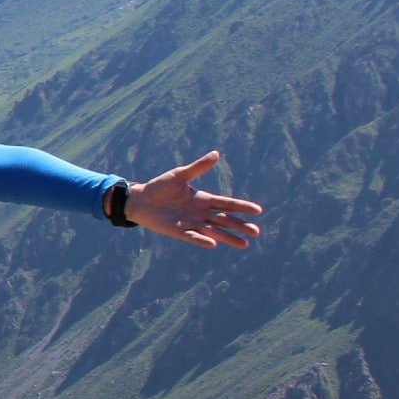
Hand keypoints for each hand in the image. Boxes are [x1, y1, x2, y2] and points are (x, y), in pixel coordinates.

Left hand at [127, 151, 263, 248]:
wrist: (140, 199)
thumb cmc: (160, 186)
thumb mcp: (180, 175)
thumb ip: (198, 167)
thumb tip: (216, 153)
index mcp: (203, 199)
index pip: (227, 204)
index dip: (242, 207)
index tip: (258, 211)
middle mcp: (200, 213)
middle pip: (224, 220)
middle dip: (240, 225)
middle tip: (256, 232)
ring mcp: (190, 223)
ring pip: (213, 231)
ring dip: (228, 237)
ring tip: (244, 244)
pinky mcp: (177, 231)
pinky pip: (192, 236)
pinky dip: (202, 239)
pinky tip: (213, 244)